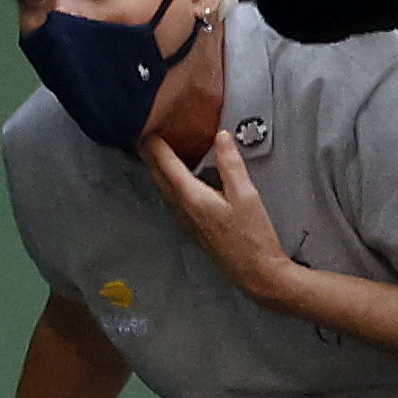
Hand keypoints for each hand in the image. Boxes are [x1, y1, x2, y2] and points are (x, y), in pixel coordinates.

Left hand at [137, 129, 297, 307]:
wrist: (256, 273)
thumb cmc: (253, 237)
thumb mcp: (246, 195)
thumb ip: (231, 164)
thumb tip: (221, 137)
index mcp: (192, 198)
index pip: (165, 164)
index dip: (153, 143)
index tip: (145, 124)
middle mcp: (182, 209)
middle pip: (157, 175)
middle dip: (147, 153)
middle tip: (141, 132)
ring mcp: (184, 221)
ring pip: (162, 188)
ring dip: (155, 168)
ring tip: (151, 150)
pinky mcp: (191, 228)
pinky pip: (170, 198)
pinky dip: (165, 181)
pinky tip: (172, 177)